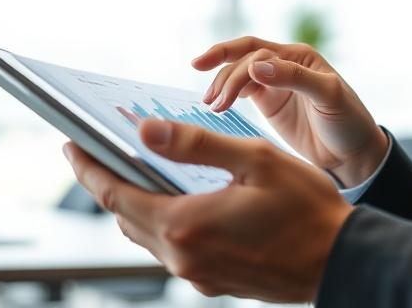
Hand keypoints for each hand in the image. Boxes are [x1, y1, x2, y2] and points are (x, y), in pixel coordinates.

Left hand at [63, 119, 352, 302]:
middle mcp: (183, 256)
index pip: (116, 193)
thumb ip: (197, 145)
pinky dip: (164, 220)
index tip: (71, 144)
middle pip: (126, 216)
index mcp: (186, 224)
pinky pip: (173, 248)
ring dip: (137, 202)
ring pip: (148, 234)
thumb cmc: (307, 209)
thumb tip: (146, 130)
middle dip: (109, 182)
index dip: (88, 168)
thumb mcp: (255, 161)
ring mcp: (197, 274)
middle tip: (100, 151)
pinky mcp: (214, 281)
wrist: (341, 261)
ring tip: (138, 169)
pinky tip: (181, 198)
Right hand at [192, 36, 388, 186]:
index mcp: (299, 56)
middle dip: (223, 74)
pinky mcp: (270, 104)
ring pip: (239, 75)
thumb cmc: (349, 121)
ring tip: (211, 106)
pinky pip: (242, 92)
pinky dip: (227, 95)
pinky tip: (216, 106)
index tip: (216, 78)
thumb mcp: (328, 95)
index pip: (257, 50)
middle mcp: (285, 65)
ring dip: (222, 86)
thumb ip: (294, 78)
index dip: (231, 57)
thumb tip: (256, 66)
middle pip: (243, 59)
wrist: (353, 155)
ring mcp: (275, 84)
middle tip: (211, 100)